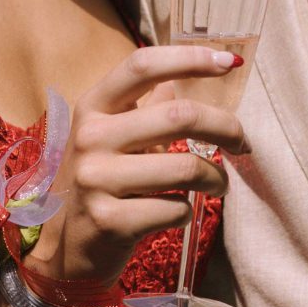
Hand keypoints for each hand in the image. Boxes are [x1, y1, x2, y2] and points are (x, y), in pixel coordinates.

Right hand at [29, 45, 248, 283]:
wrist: (65, 248)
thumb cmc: (100, 183)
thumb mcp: (112, 136)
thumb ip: (147, 105)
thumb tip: (192, 68)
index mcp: (93, 107)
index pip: (142, 66)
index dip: (189, 58)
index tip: (228, 62)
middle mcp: (91, 138)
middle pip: (178, 116)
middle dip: (226, 128)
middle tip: (242, 142)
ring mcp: (96, 180)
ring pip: (186, 167)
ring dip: (216, 178)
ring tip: (218, 184)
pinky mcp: (110, 220)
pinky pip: (176, 209)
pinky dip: (188, 211)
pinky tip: (177, 212)